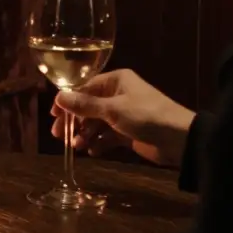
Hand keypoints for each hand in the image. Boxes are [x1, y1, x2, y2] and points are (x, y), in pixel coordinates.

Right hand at [51, 69, 194, 166]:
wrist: (179, 139)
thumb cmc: (146, 116)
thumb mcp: (113, 109)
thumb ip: (84, 105)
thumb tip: (58, 97)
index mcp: (116, 81)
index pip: (84, 88)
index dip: (68, 101)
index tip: (54, 115)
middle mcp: (118, 95)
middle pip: (88, 107)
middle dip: (75, 121)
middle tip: (59, 136)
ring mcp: (124, 114)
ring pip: (96, 123)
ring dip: (85, 134)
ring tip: (78, 147)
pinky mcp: (128, 133)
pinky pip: (107, 136)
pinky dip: (99, 144)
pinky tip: (93, 152)